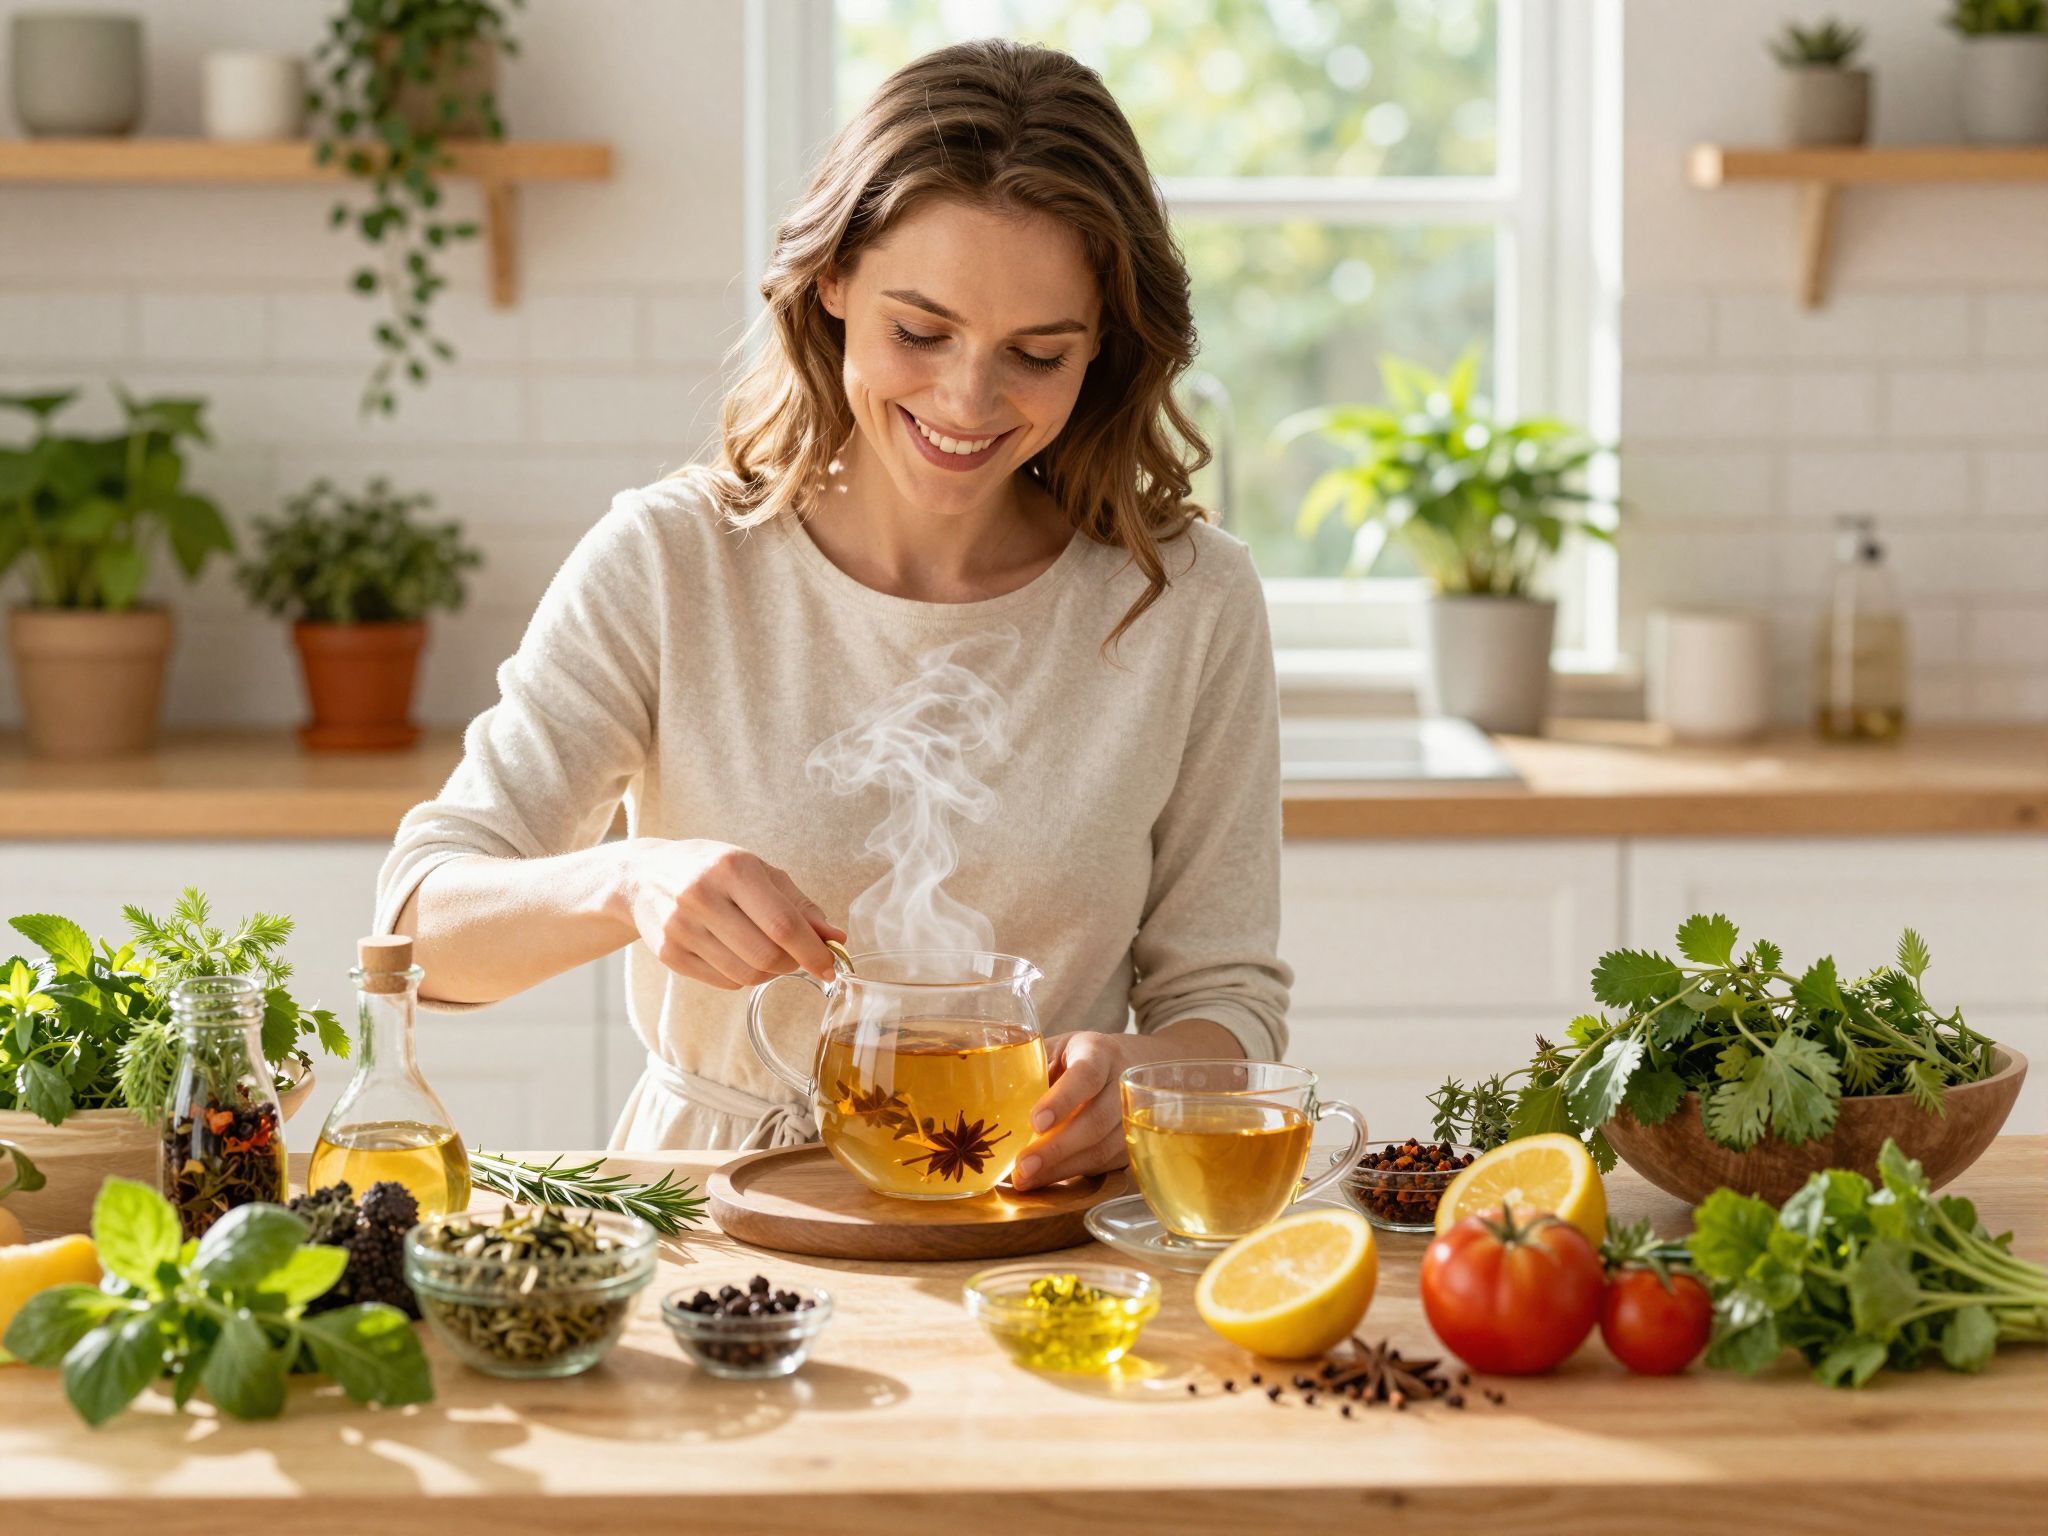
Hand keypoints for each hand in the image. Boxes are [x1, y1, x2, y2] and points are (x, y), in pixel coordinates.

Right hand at [621, 838, 844, 988]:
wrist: (642, 875)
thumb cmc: (710, 869)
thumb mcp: (757, 871)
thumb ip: (798, 905)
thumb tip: (835, 937)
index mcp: (732, 868)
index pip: (783, 924)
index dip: (813, 952)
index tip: (830, 967)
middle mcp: (702, 896)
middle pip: (766, 955)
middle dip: (792, 964)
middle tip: (797, 957)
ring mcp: (680, 927)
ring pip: (746, 974)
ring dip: (769, 972)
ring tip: (767, 953)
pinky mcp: (668, 953)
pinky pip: (724, 982)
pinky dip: (743, 976)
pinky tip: (738, 955)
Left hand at [1010, 1020, 1244, 1190]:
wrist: (1132, 1065)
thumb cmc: (1080, 1057)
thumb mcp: (1058, 1047)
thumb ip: (1035, 1067)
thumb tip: (993, 1100)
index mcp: (1100, 1052)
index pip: (1086, 1075)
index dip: (1063, 1099)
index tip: (1035, 1121)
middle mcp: (1124, 1083)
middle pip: (1096, 1120)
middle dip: (1057, 1147)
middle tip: (1022, 1166)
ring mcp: (1134, 1117)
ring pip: (1101, 1149)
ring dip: (1061, 1168)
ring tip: (1025, 1179)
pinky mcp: (1132, 1144)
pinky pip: (1103, 1165)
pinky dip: (1071, 1175)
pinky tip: (1044, 1180)